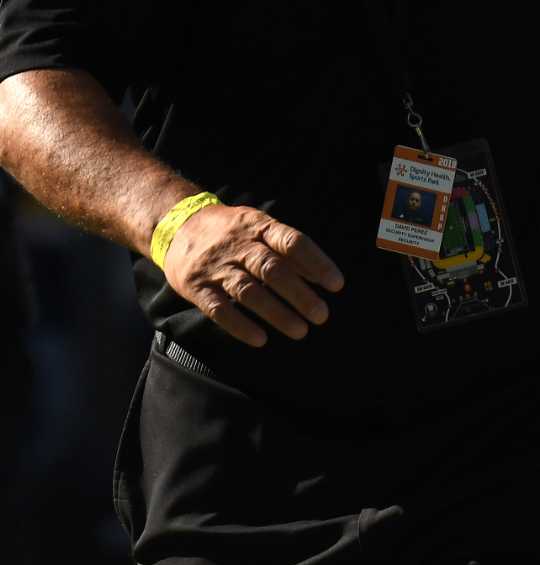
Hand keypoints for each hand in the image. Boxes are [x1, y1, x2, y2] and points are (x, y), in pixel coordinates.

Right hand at [162, 204, 344, 347]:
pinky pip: (218, 309)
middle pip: (273, 270)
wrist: (177, 225)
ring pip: (249, 292)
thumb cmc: (233, 231)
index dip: (317, 263)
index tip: (337, 284)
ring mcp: (216, 266)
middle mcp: (239, 245)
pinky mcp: (196, 287)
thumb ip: (288, 249)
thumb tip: (321, 275)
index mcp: (259, 227)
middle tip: (322, 316)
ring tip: (300, 331)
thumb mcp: (260, 227)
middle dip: (300, 295)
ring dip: (277, 314)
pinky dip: (240, 326)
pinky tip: (260, 339)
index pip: (293, 242)